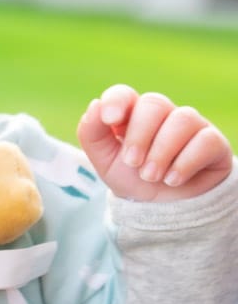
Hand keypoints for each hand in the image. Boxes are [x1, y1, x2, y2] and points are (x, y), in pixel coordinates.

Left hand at [77, 84, 231, 200]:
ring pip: (181, 119)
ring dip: (162, 152)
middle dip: (140, 135)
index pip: (124, 94)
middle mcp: (162, 114)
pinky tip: (173, 179)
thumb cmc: (133, 179)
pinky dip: (185, 162)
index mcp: (132, 115)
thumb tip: (95, 104)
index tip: (110, 119)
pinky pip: (205, 140)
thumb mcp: (105, 162)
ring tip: (151, 177)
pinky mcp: (212, 142)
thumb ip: (92, 134)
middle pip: (154, 103)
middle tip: (132, 163)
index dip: (117, 101)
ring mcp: (190, 125)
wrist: (163, 209)